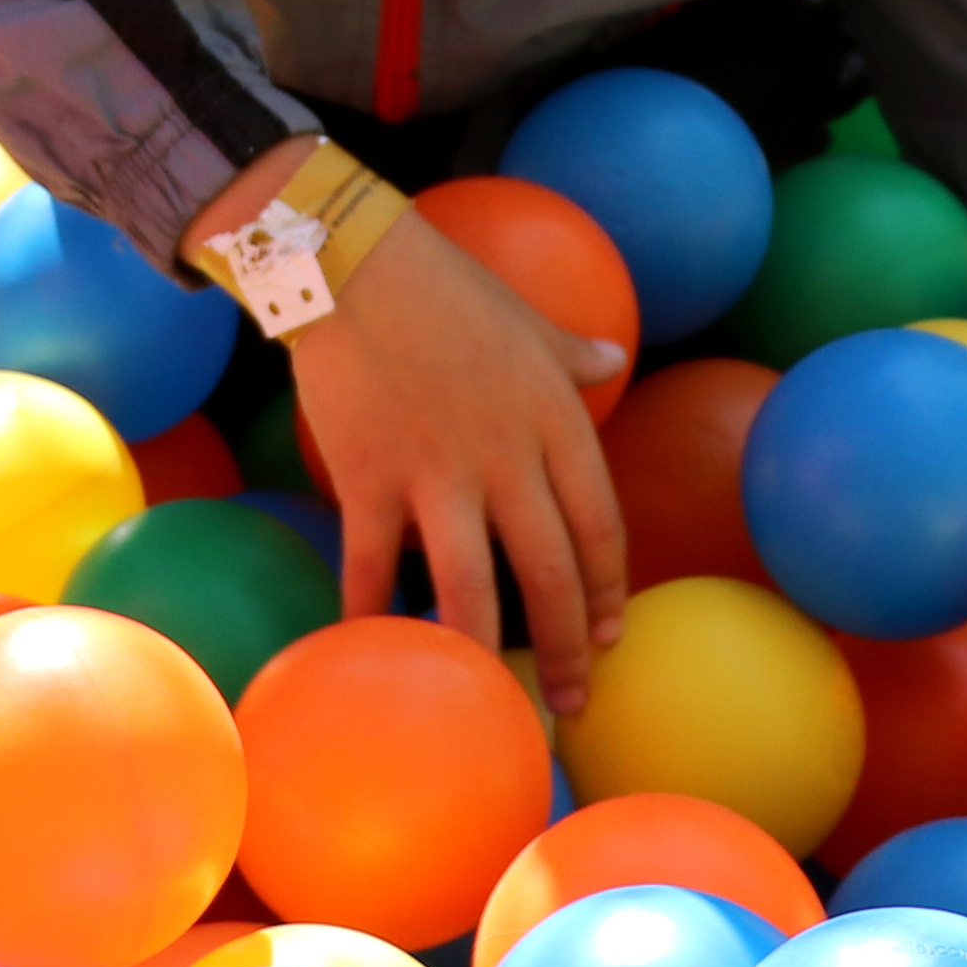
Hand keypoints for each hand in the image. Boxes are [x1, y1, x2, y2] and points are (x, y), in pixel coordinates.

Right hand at [288, 217, 634, 710]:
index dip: (607, 587)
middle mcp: (509, 456)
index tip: (610, 632)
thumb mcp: (528, 319)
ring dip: (484, 655)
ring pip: (473, 587)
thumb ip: (573, 354)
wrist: (353, 262)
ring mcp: (439, 472)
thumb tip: (613, 359)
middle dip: (564, 646)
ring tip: (490, 705)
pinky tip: (374, 655)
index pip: (600, 523)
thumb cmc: (444, 286)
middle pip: (551, 571)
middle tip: (571, 701)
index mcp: (555, 418)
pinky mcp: (372, 478)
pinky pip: (375, 568)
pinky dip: (373, 618)